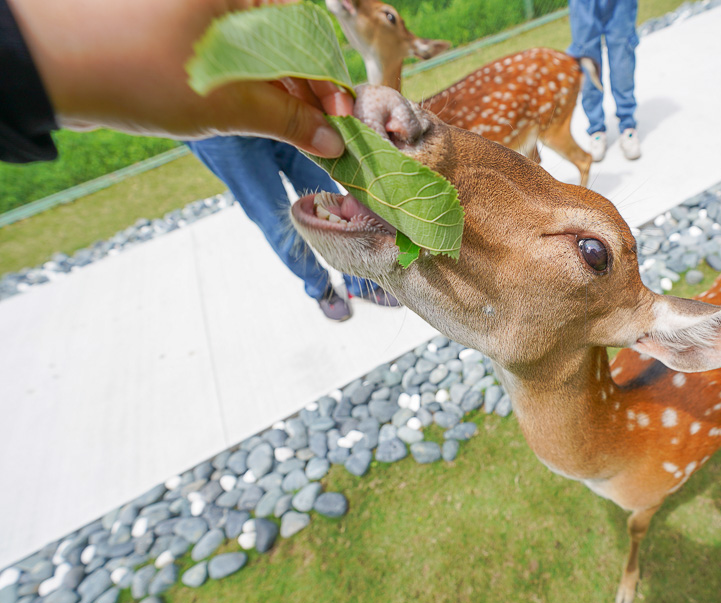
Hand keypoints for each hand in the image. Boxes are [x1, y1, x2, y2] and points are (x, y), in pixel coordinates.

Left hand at [9, 0, 351, 156]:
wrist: (46, 66)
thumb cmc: (136, 69)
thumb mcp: (223, 103)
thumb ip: (285, 119)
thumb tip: (331, 139)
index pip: (307, 27)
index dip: (329, 76)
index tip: (342, 117)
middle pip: (285, 40)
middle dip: (307, 89)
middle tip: (323, 133)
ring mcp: (197, 12)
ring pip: (257, 52)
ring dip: (280, 94)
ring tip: (297, 133)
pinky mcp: (176, 31)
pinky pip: (228, 57)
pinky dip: (249, 88)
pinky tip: (263, 119)